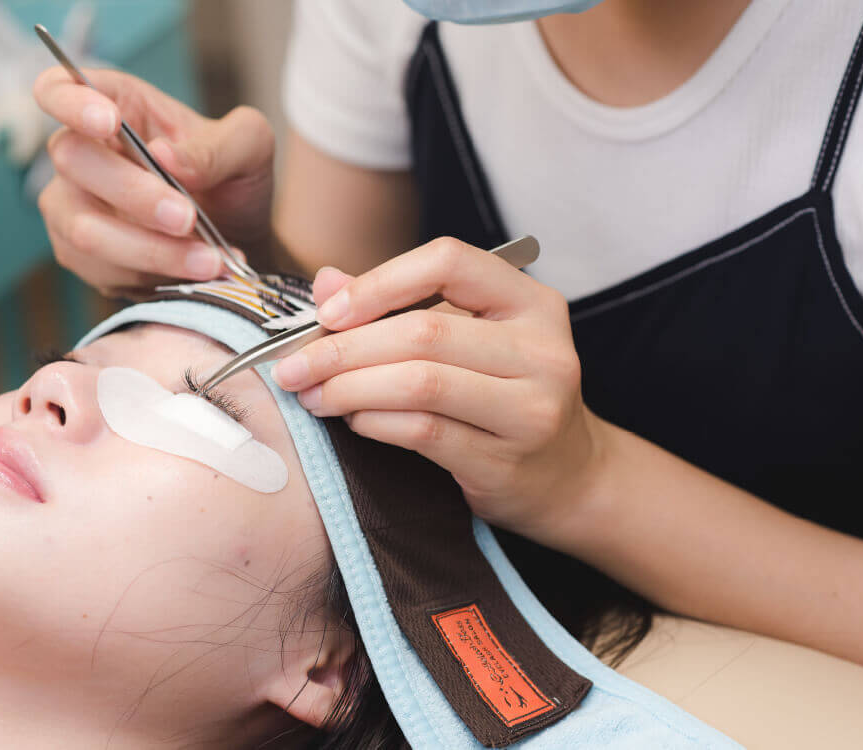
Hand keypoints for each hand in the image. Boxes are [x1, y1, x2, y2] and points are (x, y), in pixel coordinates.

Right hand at [33, 67, 274, 295]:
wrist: (240, 239)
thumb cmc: (234, 181)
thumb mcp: (250, 149)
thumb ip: (217, 147)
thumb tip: (165, 157)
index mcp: (118, 106)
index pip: (59, 88)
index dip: (70, 101)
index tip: (108, 121)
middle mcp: (83, 152)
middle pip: (74, 159)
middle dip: (134, 194)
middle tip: (187, 217)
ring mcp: (73, 204)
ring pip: (84, 227)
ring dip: (151, 249)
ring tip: (209, 260)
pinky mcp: (81, 254)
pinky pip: (101, 268)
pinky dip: (153, 274)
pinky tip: (195, 272)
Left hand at [273, 237, 606, 545]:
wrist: (570, 478)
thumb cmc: (509, 398)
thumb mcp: (473, 340)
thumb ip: (404, 306)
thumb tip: (326, 283)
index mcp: (533, 303)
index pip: (449, 262)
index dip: (380, 282)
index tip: (329, 312)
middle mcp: (542, 350)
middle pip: (423, 331)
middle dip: (343, 348)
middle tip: (292, 366)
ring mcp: (531, 408)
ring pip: (420, 382)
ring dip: (350, 387)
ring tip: (313, 395)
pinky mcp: (507, 460)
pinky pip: (423, 432)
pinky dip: (375, 423)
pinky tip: (353, 420)